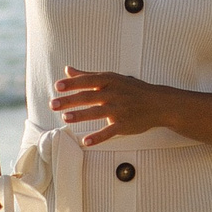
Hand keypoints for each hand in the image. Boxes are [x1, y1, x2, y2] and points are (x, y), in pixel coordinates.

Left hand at [51, 66, 165, 144]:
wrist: (158, 103)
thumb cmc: (132, 89)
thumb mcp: (112, 78)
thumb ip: (88, 75)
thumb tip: (67, 70)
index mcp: (109, 81)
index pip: (87, 81)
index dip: (72, 84)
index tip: (58, 87)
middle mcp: (113, 94)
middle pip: (89, 97)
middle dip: (70, 100)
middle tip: (53, 104)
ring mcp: (119, 109)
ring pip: (97, 112)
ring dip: (81, 115)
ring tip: (65, 118)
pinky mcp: (124, 124)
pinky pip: (109, 131)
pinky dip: (98, 137)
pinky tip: (86, 141)